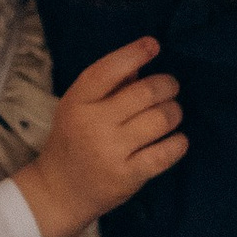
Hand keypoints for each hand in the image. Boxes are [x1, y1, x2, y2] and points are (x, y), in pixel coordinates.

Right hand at [17, 37, 184, 236]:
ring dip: (174, 112)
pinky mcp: (128, 176)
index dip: (134, 53)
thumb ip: (107, 85)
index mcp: (78, 102)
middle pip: (145, 93)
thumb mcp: (77, 108)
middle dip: (167, 85)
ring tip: (172, 114)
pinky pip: (165, 152)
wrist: (58, 191)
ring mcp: (111, 151)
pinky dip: (178, 142)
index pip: (108, 70)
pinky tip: (177, 139)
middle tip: (170, 88)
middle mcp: (94, 124)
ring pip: (160, 120)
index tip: (153, 45)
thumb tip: (141, 62)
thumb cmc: (72, 141)